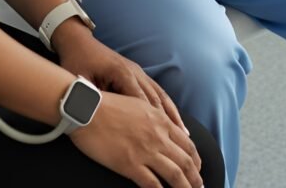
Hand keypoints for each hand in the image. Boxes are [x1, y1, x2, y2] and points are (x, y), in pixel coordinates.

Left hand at [56, 26, 186, 133]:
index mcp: (121, 72)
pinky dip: (167, 106)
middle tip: (180, 143)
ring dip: (172, 114)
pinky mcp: (136, 73)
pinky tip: (174, 119)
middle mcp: (134, 71)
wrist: (78, 42)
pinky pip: (156, 91)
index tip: (161, 140)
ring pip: (160, 95)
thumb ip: (92, 97)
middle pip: (155, 98)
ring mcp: (137, 71)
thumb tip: (100, 118)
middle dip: (168, 121)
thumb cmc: (77, 62)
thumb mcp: (80, 80)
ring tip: (184, 134)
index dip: (151, 120)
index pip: (140, 100)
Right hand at [70, 92, 203, 187]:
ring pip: (175, 175)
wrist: (88, 108)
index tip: (198, 169)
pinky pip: (152, 184)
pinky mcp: (130, 164)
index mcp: (160, 120)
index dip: (196, 160)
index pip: (187, 144)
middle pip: (186, 161)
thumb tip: (164, 128)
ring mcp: (145, 151)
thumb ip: (155, 118)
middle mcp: (158, 135)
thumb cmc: (109, 105)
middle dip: (195, 178)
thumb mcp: (139, 105)